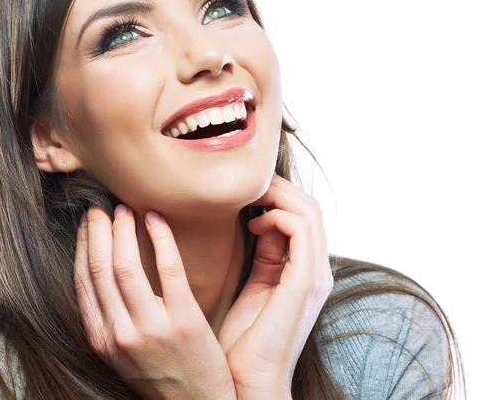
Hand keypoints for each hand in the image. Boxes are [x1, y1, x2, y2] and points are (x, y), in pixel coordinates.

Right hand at [74, 205, 237, 399]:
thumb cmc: (161, 375)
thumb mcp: (124, 354)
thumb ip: (111, 318)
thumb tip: (103, 272)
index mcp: (102, 340)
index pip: (83, 281)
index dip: (81, 245)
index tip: (85, 222)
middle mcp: (120, 334)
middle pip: (100, 268)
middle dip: (96, 230)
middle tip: (100, 205)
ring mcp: (151, 329)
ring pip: (126, 266)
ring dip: (122, 230)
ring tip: (125, 208)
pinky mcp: (184, 322)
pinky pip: (168, 269)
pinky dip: (160, 238)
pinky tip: (156, 219)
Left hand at [217, 174, 333, 396]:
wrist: (249, 380)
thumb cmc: (244, 337)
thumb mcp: (253, 283)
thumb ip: (263, 252)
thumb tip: (255, 219)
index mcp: (304, 269)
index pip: (303, 214)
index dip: (276, 193)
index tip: (244, 188)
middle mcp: (316, 270)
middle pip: (310, 207)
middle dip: (279, 187)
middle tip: (248, 181)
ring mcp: (315, 276)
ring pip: (310, 213)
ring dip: (278, 195)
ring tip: (249, 194)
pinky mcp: (305, 283)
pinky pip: (301, 232)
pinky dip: (277, 217)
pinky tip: (251, 224)